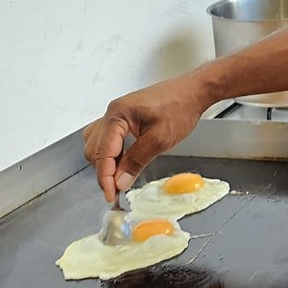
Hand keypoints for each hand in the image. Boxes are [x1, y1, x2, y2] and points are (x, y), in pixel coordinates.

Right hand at [83, 73, 211, 199]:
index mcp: (117, 115)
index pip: (102, 153)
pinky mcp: (124, 118)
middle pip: (94, 149)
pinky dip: (113, 154)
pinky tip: (125, 162)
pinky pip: (108, 138)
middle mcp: (112, 113)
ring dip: (106, 163)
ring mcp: (117, 114)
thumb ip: (136, 161)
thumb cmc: (180, 107)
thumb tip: (120, 182)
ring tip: (122, 177)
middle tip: (118, 189)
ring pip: (98, 145)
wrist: (193, 91)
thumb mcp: (159, 140)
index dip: (105, 178)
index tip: (111, 195)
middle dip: (104, 171)